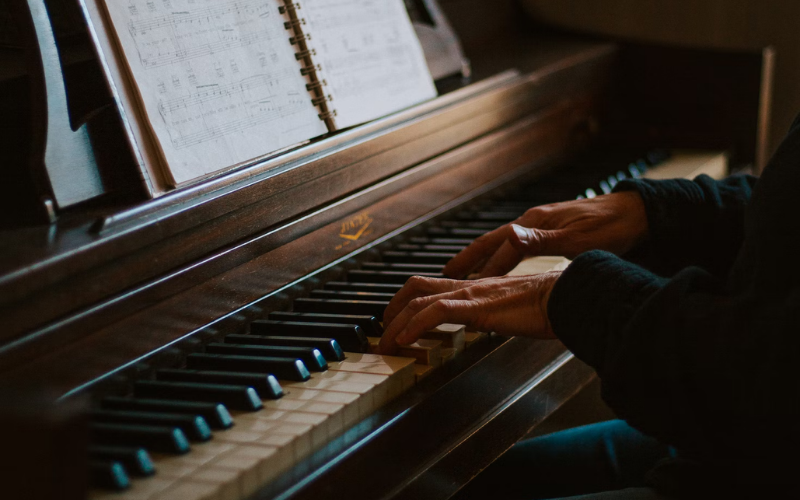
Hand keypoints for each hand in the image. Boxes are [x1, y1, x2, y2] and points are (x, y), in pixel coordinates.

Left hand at [377, 272, 559, 354]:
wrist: (569, 297)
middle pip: (415, 287)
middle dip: (392, 308)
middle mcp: (468, 286)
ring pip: (418, 299)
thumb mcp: (514, 313)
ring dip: (395, 322)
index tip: (398, 319)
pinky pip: (436, 312)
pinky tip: (406, 340)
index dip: (409, 301)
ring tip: (386, 343)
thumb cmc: (551, 306)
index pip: (432, 286)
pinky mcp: (477, 306)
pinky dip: (414, 326)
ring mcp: (471, 294)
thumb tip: (491, 326)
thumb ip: (498, 316)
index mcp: (477, 287)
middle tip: (382, 330)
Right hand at [443, 192, 647, 278]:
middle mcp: (534, 221)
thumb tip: (510, 236)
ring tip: (466, 272)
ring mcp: (541, 224)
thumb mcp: (578, 239)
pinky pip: (516, 245)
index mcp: (536, 223)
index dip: (479, 267)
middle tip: (447, 274)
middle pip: (492, 241)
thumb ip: (541, 240)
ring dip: (483, 258)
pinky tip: (501, 266)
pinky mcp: (551, 229)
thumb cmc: (612, 227)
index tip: (459, 284)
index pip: (500, 248)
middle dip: (469, 258)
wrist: (637, 213)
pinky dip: (501, 256)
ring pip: (502, 243)